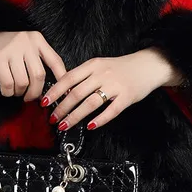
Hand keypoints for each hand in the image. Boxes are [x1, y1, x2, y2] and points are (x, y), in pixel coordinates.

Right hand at [0, 31, 66, 102]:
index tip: (63, 93)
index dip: (61, 79)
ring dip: (20, 92)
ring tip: (16, 91)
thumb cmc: (5, 47)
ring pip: (24, 81)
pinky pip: (8, 84)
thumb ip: (38, 61)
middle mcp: (26, 42)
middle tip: (30, 97)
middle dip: (36, 92)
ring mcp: (12, 50)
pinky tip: (6, 89)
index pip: (55, 61)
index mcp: (37, 39)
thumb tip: (53, 86)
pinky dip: (8, 92)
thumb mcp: (26, 47)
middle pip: (39, 75)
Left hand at [40, 48, 183, 130]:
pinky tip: (90, 126)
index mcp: (93, 65)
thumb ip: (84, 75)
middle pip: (77, 92)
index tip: (45, 102)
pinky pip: (111, 111)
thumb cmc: (120, 67)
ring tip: (65, 125)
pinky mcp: (127, 97)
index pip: (69, 78)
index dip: (55, 91)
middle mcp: (102, 74)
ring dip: (75, 116)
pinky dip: (99, 120)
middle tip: (53, 119)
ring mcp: (115, 86)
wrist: (147, 65)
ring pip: (90, 103)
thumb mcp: (100, 65)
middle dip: (62, 107)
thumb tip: (63, 91)